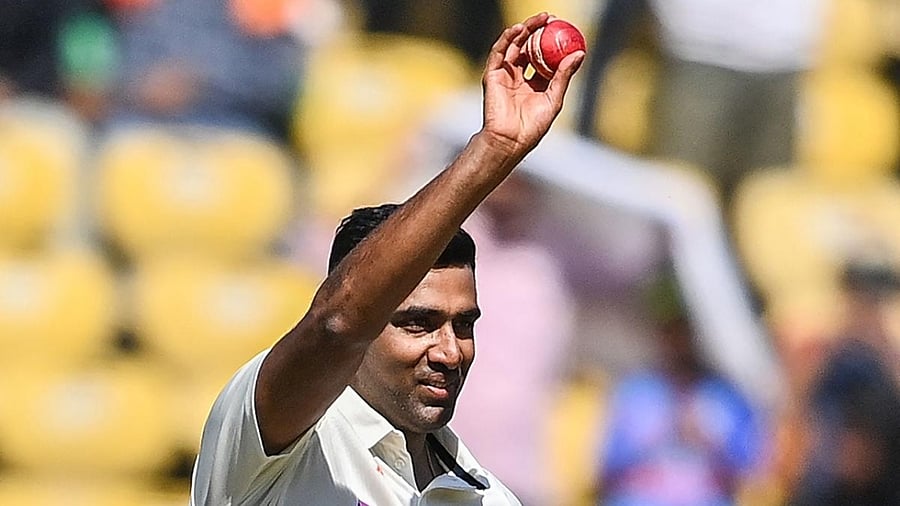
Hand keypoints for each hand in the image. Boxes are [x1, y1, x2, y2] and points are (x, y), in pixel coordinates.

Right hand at [480, 13, 584, 155]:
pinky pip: (499, 53)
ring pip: (514, 46)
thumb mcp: (554, 98)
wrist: (510, 140)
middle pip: (528, 48)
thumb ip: (564, 75)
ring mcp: (505, 75)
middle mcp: (519, 77)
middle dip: (538, 31)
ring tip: (539, 20)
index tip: (562, 29)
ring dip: (524, 30)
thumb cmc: (532, 127)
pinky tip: (518, 29)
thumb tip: (579, 53)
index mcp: (535, 84)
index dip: (551, 42)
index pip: (543, 57)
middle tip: (550, 19)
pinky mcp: (492, 76)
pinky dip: (507, 39)